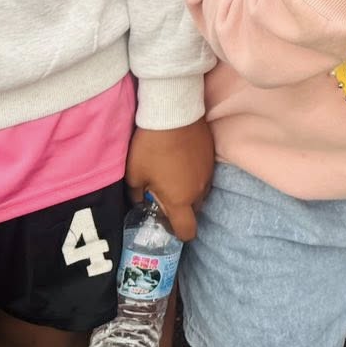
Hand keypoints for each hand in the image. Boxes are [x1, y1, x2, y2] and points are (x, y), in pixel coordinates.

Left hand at [126, 118, 214, 240]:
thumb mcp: (134, 174)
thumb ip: (136, 195)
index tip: (169, 225)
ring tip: (173, 175)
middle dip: (182, 209)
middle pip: (194, 211)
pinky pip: (204, 174)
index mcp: (180, 200)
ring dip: (189, 190)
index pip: (188, 231)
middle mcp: (198, 190)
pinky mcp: (211, 156)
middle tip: (166, 196)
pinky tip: (181, 160)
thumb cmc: (151, 147)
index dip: (180, 234)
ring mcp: (208, 173)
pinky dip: (194, 173)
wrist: (173, 113)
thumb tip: (139, 202)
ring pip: (200, 192)